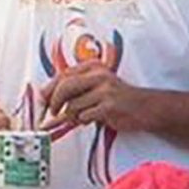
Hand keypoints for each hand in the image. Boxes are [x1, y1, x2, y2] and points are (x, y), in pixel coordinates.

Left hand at [40, 65, 156, 133]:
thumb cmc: (118, 99)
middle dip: (55, 103)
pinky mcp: (109, 106)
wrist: (145, 108)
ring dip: (73, 116)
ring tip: (82, 117)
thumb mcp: (97, 88)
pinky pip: (85, 116)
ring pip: (73, 105)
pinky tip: (92, 119)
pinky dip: (84, 121)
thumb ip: (76, 91)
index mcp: (93, 67)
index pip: (63, 75)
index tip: (44, 101)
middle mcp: (98, 75)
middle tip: (53, 113)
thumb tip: (49, 100)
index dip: (50, 89)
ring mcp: (104, 90)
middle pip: (65, 87)